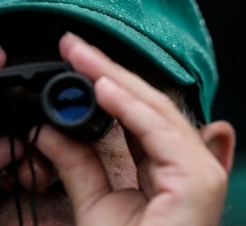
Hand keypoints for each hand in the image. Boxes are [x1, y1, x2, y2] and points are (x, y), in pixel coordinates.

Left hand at [31, 32, 234, 225]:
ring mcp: (197, 170)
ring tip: (80, 55)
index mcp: (163, 165)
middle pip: (143, 102)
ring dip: (113, 78)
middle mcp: (185, 162)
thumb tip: (46, 129)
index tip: (73, 59)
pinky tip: (103, 86)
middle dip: (106, 71)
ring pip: (152, 109)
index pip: (133, 111)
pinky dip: (130, 109)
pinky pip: (159, 133)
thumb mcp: (94, 200)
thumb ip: (75, 163)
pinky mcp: (198, 181)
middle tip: (72, 45)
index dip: (104, 82)